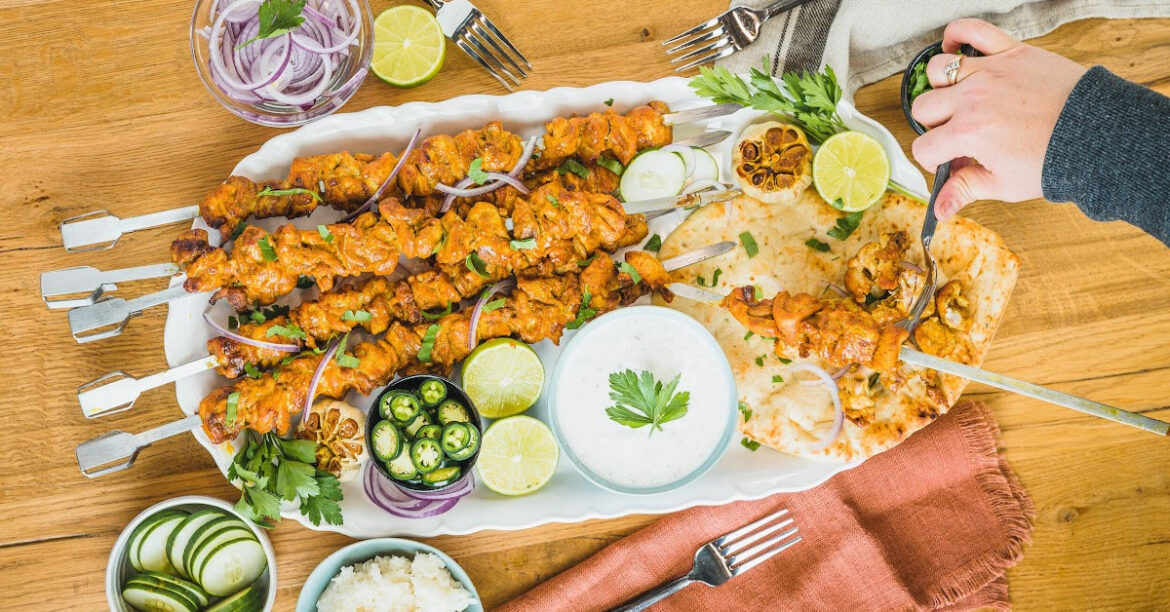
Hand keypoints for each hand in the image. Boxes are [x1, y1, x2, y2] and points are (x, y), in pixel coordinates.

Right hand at [910, 19, 1086, 219]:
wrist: (1094, 134)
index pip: (923, 146)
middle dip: (934, 126)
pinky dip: (957, 35)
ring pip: (936, 70)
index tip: (948, 161)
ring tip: (957, 99)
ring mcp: (990, 72)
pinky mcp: (1011, 53)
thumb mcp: (1004, 184)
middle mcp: (973, 98)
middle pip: (922, 108)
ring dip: (940, 87)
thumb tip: (940, 210)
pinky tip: (955, 49)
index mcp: (968, 132)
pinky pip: (972, 30)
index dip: (932, 159)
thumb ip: (965, 191)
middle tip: (956, 134)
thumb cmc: (1054, 158)